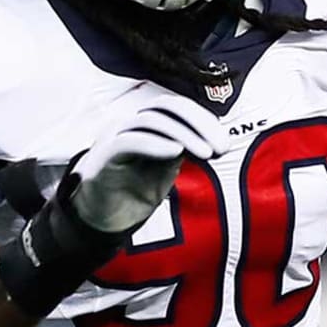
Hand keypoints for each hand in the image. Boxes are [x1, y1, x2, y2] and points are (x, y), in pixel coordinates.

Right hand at [70, 95, 228, 232]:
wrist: (104, 220)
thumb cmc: (135, 191)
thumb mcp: (167, 167)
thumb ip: (184, 149)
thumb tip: (214, 139)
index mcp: (144, 124)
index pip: (176, 107)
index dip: (203, 119)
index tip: (224, 142)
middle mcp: (128, 124)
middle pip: (165, 107)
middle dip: (198, 124)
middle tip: (221, 147)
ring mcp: (113, 137)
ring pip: (150, 121)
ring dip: (183, 135)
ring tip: (205, 153)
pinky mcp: (102, 157)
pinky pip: (128, 141)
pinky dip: (154, 144)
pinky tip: (176, 153)